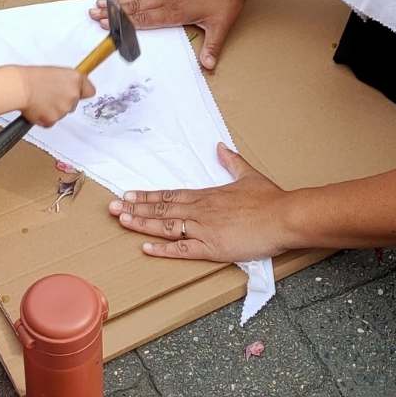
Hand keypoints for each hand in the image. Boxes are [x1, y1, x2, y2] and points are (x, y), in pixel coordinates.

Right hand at [16, 66, 94, 126]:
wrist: (18, 87)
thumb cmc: (31, 77)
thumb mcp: (55, 72)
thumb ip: (67, 81)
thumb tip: (71, 87)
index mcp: (75, 79)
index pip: (89, 91)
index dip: (81, 92)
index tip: (77, 92)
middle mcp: (73, 94)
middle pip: (74, 103)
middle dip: (64, 101)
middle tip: (49, 94)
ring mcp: (64, 108)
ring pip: (63, 112)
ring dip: (53, 109)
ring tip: (41, 99)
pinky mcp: (54, 119)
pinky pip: (52, 121)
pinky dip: (45, 117)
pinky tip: (37, 107)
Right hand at [92, 0, 246, 70]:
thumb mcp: (221, 26)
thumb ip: (212, 47)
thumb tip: (208, 67)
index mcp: (176, 12)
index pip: (144, 18)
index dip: (124, 22)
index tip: (107, 23)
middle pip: (135, 6)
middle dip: (113, 11)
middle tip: (93, 12)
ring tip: (101, 1)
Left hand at [107, 144, 289, 261]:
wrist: (284, 216)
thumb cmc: (269, 198)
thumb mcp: (248, 175)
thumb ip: (232, 161)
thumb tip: (220, 147)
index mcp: (207, 195)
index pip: (169, 194)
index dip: (147, 195)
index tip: (127, 194)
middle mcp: (200, 210)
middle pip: (161, 209)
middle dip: (134, 208)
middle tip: (110, 207)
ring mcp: (205, 229)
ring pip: (166, 226)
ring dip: (141, 223)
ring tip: (120, 220)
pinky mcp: (213, 247)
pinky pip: (183, 249)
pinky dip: (163, 249)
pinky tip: (145, 247)